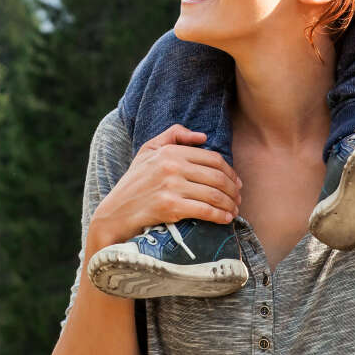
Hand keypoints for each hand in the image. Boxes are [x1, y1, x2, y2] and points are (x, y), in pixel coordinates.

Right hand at [88, 125, 242, 252]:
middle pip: (217, 176)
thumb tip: (202, 137)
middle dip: (233, 190)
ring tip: (234, 210)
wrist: (115, 212)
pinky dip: (220, 216)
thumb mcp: (148, 150)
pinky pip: (205, 210)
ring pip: (214, 194)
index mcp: (170, 151)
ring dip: (230, 204)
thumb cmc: (134, 182)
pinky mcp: (170, 207)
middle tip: (239, 199)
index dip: (230, 172)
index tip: (236, 183)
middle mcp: (172, 166)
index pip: (213, 159)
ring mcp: (171, 187)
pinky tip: (226, 219)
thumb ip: (173, 135)